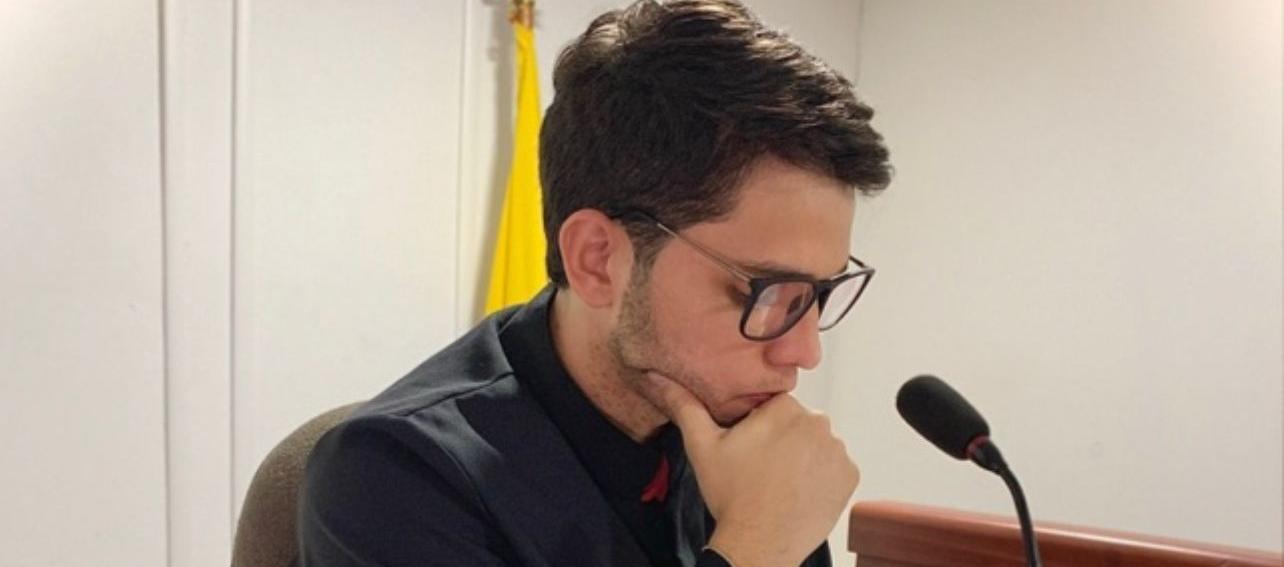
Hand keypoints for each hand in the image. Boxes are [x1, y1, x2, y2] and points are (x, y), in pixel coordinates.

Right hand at [646, 372, 859, 566]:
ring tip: (780, 483)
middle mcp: (818, 422)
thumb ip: (685, 406)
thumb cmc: (730, 494)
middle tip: (761, 469)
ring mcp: (837, 450)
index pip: (774, 407)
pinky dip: (821, 478)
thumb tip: (659, 378)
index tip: (748, 450)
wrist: (759, 543)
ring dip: (804, 458)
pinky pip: (835, 469)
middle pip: (798, 424)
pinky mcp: (850, 476)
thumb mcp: (702, 446)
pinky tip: (799, 492)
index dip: (759, 427)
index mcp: (785, 407)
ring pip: (817, 445)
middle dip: (783, 440)